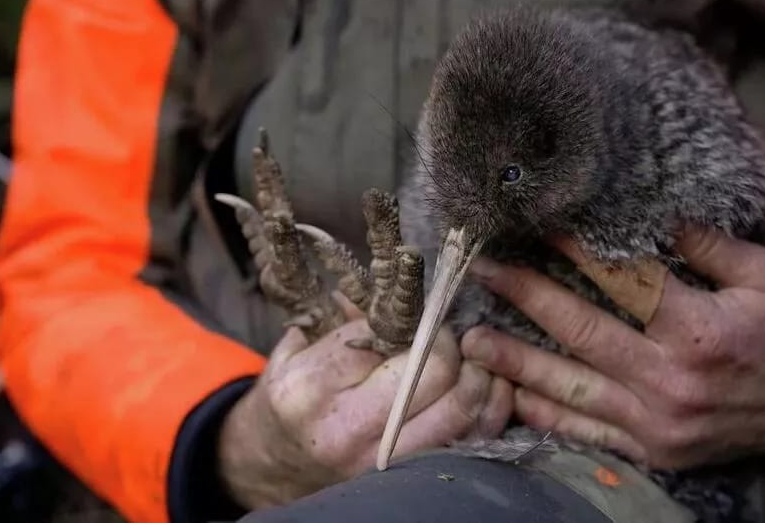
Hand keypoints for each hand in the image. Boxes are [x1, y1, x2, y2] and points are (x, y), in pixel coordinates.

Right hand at [218, 317, 512, 507]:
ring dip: (479, 374)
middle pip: (431, 371)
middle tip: (450, 333)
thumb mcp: (297, 351)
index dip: (412, 317)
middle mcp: (347, 428)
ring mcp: (381, 461)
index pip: (383, 336)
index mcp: (312, 387)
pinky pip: (472, 441)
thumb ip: (344, 319)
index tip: (422, 310)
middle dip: (449, 342)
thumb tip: (394, 286)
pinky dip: (490, 409)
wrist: (274, 465)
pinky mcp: (410, 477)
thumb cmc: (291, 398)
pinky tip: (488, 386)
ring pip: (459, 409)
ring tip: (476, 356)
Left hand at [461, 227, 764, 470]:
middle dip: (525, 297)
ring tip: (473, 338)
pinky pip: (588, 433)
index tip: (539, 225)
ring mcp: (658, 423)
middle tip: (484, 272)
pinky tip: (512, 394)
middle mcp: (671, 380)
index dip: (575, 250)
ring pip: (571, 388)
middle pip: (581, 332)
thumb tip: (655, 213)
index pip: (622, 282)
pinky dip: (547, 414)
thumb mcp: (763, 276)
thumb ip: (707, 245)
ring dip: (517, 361)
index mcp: (700, 331)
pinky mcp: (654, 450)